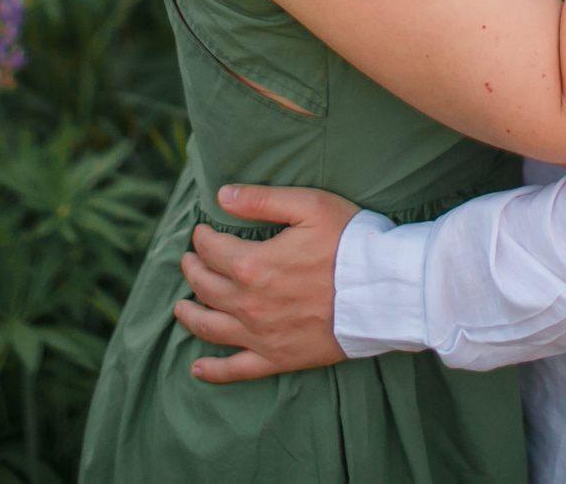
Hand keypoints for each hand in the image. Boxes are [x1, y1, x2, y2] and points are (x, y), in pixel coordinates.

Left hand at [172, 184, 359, 382]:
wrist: (384, 291)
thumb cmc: (350, 243)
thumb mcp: (309, 205)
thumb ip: (262, 200)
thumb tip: (222, 195)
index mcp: (253, 265)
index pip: (211, 250)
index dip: (202, 238)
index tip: (202, 231)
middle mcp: (249, 304)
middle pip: (205, 286)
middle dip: (192, 269)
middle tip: (190, 261)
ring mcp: (261, 335)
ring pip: (210, 327)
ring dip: (189, 315)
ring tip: (181, 307)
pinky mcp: (277, 359)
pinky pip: (236, 370)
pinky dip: (213, 370)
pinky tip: (197, 368)